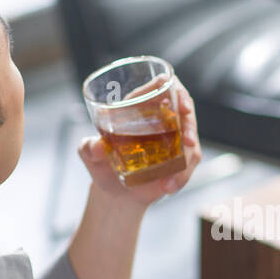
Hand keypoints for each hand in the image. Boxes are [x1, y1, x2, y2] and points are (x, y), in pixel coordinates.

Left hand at [76, 75, 202, 209]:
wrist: (114, 192)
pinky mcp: (179, 161)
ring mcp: (173, 140)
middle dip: (190, 124)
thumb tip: (97, 146)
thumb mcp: (88, 153)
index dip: (175, 90)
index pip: (164, 85)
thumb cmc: (102, 164)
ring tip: (171, 177)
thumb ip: (88, 148)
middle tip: (187, 140)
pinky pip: (189, 164)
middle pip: (185, 110)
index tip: (180, 105)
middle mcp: (160, 119)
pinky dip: (182, 176)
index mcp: (139, 105)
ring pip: (191, 140)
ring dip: (187, 157)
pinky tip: (168, 186)